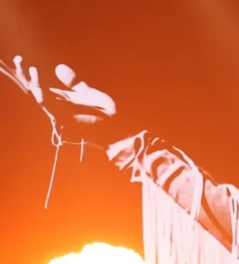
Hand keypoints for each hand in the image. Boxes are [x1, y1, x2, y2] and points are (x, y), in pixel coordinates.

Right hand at [1, 55, 116, 141]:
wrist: (117, 125)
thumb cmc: (105, 112)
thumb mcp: (87, 92)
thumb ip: (73, 82)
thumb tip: (58, 66)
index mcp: (61, 98)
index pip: (40, 85)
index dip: (30, 73)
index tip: (21, 58)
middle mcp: (57, 105)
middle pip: (34, 90)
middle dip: (24, 75)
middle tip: (17, 59)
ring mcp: (59, 111)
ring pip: (38, 96)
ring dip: (31, 82)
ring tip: (28, 66)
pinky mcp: (63, 116)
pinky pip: (47, 103)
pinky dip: (41, 91)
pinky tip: (38, 81)